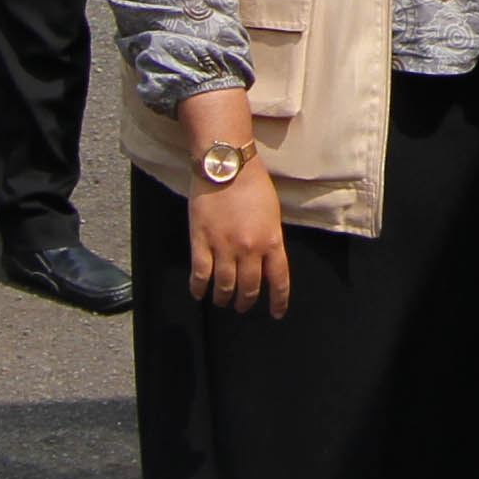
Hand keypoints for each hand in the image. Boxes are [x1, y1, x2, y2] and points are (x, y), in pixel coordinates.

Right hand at [189, 163, 290, 317]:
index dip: (278, 301)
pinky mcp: (201, 241)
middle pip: (249, 288)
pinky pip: (200, 273)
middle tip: (242, 306)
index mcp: (272, 241)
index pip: (279, 280)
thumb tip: (267, 260)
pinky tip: (199, 293)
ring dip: (223, 298)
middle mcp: (250, 249)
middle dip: (246, 301)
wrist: (227, 165)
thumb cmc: (253, 184)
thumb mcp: (273, 214)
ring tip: (222, 302)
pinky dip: (199, 287)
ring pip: (224, 285)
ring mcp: (224, 246)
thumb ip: (270, 239)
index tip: (276, 313)